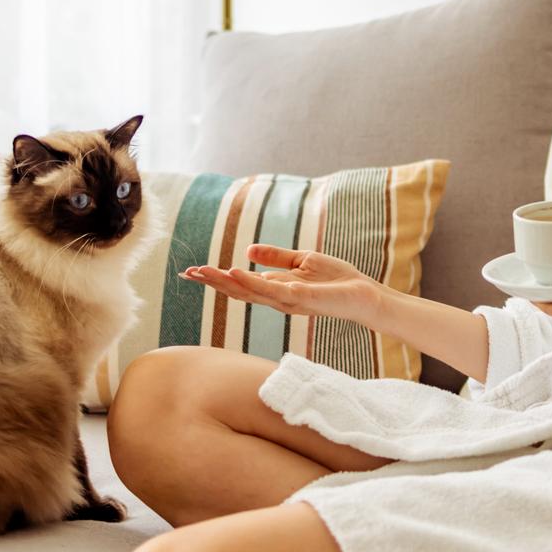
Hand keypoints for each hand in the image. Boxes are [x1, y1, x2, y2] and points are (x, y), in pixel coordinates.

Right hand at [180, 245, 383, 329]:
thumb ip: (276, 258)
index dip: (217, 278)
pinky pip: (270, 290)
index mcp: (276, 288)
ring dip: (224, 281)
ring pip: (248, 291)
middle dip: (213, 282)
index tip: (193, 271)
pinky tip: (234, 271)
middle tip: (187, 273)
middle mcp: (276, 297)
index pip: (241, 284)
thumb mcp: (303, 261)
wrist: (364, 295)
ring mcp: (287, 299)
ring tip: (203, 272)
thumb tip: (247, 251)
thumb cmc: (338, 281)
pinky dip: (250, 281)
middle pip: (238, 290)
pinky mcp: (300, 297)